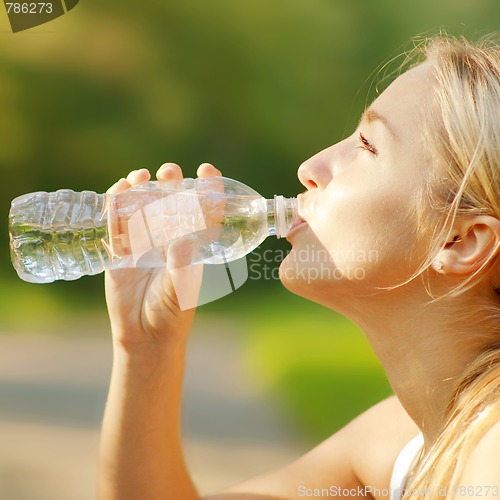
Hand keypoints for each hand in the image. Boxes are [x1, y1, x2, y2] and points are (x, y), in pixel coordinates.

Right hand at [104, 163, 221, 351]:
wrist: (143, 334)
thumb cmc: (171, 314)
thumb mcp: (182, 291)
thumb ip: (183, 267)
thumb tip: (182, 241)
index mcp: (191, 245)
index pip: (202, 211)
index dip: (207, 189)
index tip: (206, 170)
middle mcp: (169, 239)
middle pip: (171, 201)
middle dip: (171, 182)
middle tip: (169, 172)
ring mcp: (144, 242)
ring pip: (143, 206)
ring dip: (142, 188)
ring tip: (141, 176)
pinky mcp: (120, 249)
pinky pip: (118, 221)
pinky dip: (117, 204)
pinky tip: (119, 190)